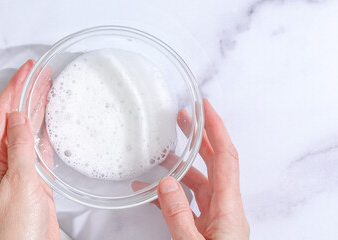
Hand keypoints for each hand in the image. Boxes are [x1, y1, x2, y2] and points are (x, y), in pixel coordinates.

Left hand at [0, 60, 59, 239]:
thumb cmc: (17, 226)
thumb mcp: (19, 181)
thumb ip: (19, 147)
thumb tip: (17, 116)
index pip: (1, 114)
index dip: (13, 89)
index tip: (26, 70)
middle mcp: (4, 159)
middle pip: (15, 117)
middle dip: (26, 92)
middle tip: (40, 72)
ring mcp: (21, 167)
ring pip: (29, 129)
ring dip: (37, 107)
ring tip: (48, 86)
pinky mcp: (36, 176)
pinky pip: (40, 146)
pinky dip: (46, 129)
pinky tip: (51, 118)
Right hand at [157, 99, 248, 239]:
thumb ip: (178, 216)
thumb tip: (166, 183)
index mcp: (230, 210)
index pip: (226, 158)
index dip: (216, 129)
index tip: (205, 107)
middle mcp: (226, 210)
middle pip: (214, 164)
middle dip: (199, 138)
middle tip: (184, 119)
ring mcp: (216, 219)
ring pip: (199, 183)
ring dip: (180, 167)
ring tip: (161, 155)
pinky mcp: (205, 229)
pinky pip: (188, 204)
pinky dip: (170, 196)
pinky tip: (152, 191)